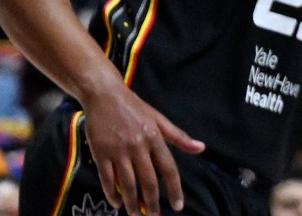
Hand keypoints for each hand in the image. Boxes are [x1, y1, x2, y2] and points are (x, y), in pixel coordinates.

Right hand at [84, 80, 204, 213]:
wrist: (105, 96)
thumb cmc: (135, 108)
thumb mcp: (160, 119)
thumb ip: (179, 137)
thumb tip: (201, 149)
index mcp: (155, 138)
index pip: (168, 169)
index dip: (174, 189)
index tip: (178, 206)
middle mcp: (138, 146)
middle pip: (148, 181)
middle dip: (152, 202)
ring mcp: (118, 151)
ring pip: (127, 184)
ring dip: (132, 203)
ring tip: (136, 215)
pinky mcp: (100, 153)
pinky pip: (107, 179)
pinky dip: (112, 194)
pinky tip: (117, 203)